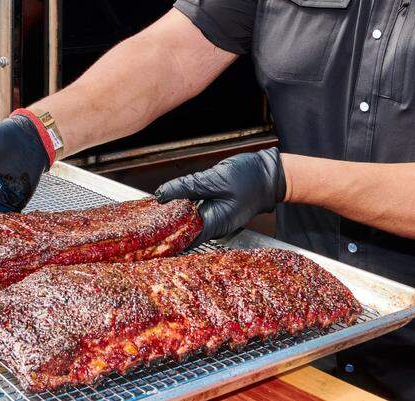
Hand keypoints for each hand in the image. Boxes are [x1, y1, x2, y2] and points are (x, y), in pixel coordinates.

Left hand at [155, 147, 285, 244]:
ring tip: (151, 210)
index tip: (145, 235)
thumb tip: (161, 195)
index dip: (163, 238)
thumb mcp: (215, 179)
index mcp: (214, 223)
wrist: (271, 175)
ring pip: (187, 222)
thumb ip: (187, 187)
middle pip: (183, 232)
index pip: (182, 239)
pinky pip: (194, 212)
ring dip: (172, 216)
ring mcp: (215, 219)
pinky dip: (182, 208)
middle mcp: (214, 226)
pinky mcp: (215, 209)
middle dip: (164, 226)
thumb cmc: (250, 178)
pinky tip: (170, 200)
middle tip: (142, 219)